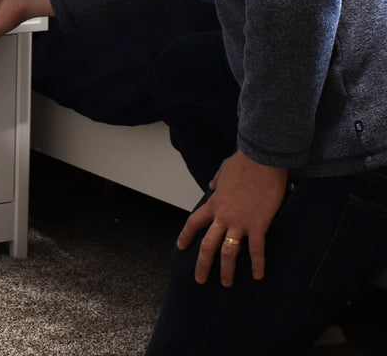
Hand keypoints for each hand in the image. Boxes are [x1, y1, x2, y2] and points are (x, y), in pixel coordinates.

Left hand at [176, 149, 287, 286]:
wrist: (261, 159)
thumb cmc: (244, 162)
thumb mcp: (224, 170)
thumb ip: (217, 181)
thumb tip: (213, 185)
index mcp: (214, 203)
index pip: (194, 222)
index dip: (186, 236)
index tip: (180, 247)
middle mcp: (223, 215)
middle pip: (208, 245)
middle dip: (202, 264)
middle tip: (199, 280)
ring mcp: (240, 222)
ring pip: (229, 252)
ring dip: (227, 270)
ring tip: (226, 283)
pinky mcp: (258, 224)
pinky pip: (256, 249)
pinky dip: (257, 264)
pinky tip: (258, 276)